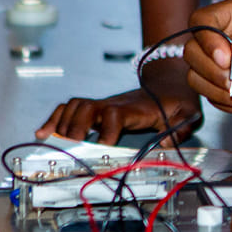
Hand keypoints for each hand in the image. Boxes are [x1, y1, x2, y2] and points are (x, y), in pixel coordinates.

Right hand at [38, 58, 198, 143]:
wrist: (169, 85)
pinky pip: (71, 109)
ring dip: (62, 124)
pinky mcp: (97, 109)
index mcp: (136, 108)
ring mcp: (103, 105)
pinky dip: (54, 120)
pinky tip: (43, 132)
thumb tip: (166, 144)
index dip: (106, 129)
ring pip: (75, 107)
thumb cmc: (177, 101)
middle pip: (87, 108)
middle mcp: (114, 104)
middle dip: (76, 127)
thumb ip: (181, 130)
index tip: (104, 146)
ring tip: (52, 142)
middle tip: (72, 147)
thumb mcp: (188, 115)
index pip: (114, 114)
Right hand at [184, 0, 231, 120]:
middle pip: (192, 52)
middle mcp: (227, 38)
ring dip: (220, 92)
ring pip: (196, 77)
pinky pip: (213, 98)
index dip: (206, 39)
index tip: (226, 58)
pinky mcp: (230, 87)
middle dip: (212, 72)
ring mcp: (226, 64)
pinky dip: (231, 106)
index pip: (202, 21)